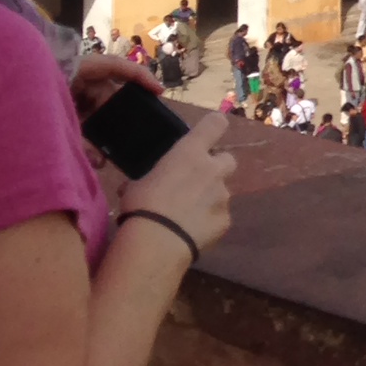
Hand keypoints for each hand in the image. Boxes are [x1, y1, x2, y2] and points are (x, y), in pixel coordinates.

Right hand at [108, 103, 233, 256]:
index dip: (213, 127)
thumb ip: (153, 177)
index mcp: (190, 153)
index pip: (215, 125)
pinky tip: (191, 230)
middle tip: (196, 180)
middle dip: (216, 167)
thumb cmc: (141, 205)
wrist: (157, 240)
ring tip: (186, 214)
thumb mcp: (137, 183)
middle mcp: (213, 170)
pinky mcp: (226, 220)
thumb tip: (145, 186)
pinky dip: (208, 220)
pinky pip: (219, 216)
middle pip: (227, 159)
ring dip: (209, 197)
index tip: (208, 133)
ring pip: (222, 191)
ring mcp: (223, 196)